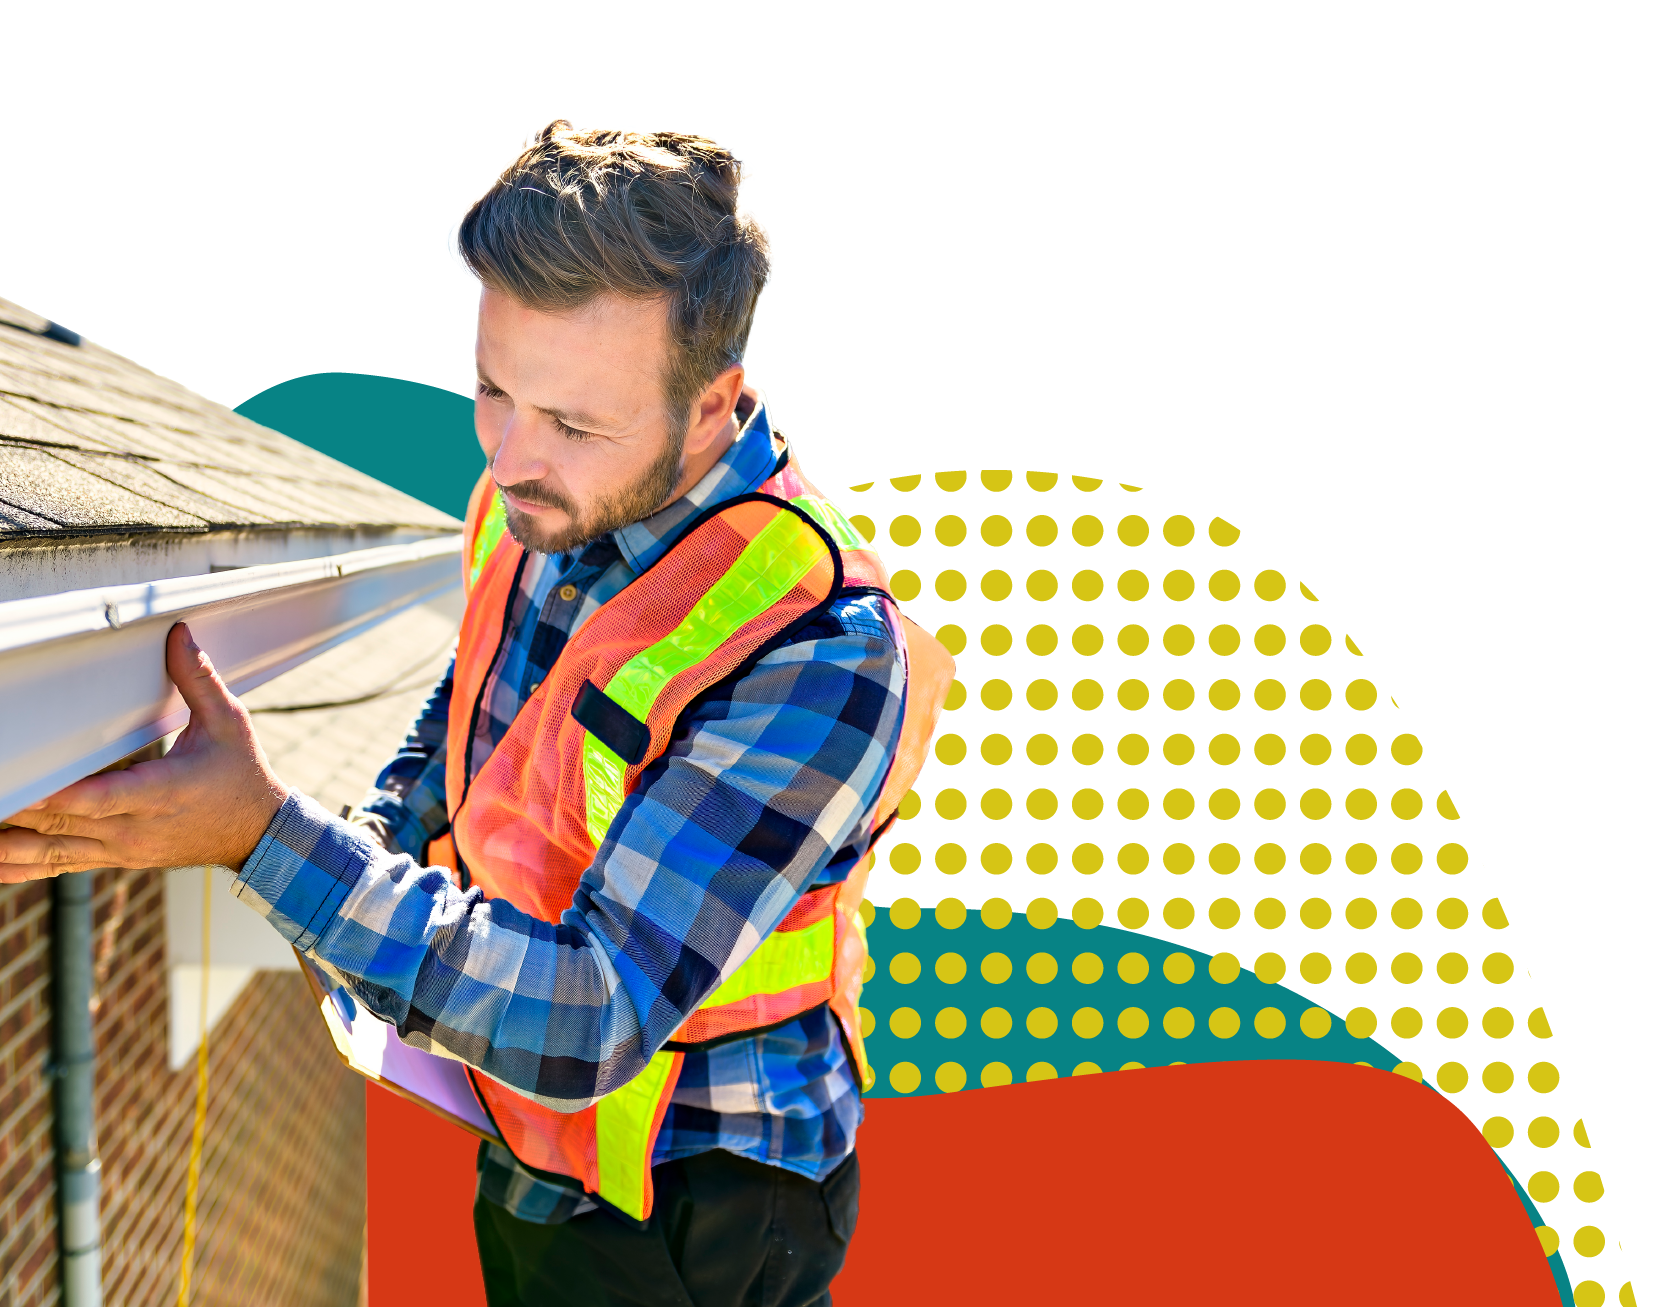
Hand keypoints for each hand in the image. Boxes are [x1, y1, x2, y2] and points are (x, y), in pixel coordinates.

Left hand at [0, 623, 288, 880]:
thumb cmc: (243, 776)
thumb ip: (198, 679)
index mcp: (161, 791)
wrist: (259, 833)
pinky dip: (23, 867)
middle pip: (59, 821)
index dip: (56, 795)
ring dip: (10, 841)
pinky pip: (60, 867)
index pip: (98, 797)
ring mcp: (122, 847)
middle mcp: (135, 826)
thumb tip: (178, 636)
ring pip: (51, 849)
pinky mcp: (116, 857)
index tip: (23, 786)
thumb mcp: (229, 723)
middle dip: (15, 808)